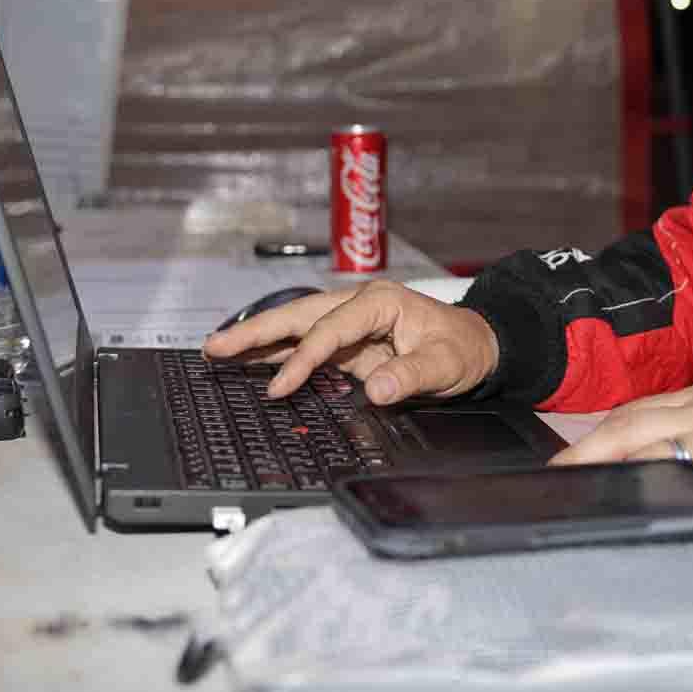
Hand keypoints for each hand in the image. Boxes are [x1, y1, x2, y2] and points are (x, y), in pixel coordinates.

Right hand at [200, 279, 498, 403]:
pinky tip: (250, 365)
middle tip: (215, 346)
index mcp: (379, 302)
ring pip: (296, 329)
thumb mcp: (445, 364)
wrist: (477, 347)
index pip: (330, 330)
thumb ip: (411, 375)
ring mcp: (350, 324)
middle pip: (298, 317)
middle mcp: (358, 306)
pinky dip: (277, 355)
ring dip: (257, 341)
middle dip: (256, 332)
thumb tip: (377, 389)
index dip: (303, 359)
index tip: (279, 389)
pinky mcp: (348, 344)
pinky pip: (306, 347)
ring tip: (216, 351)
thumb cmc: (463, 349)